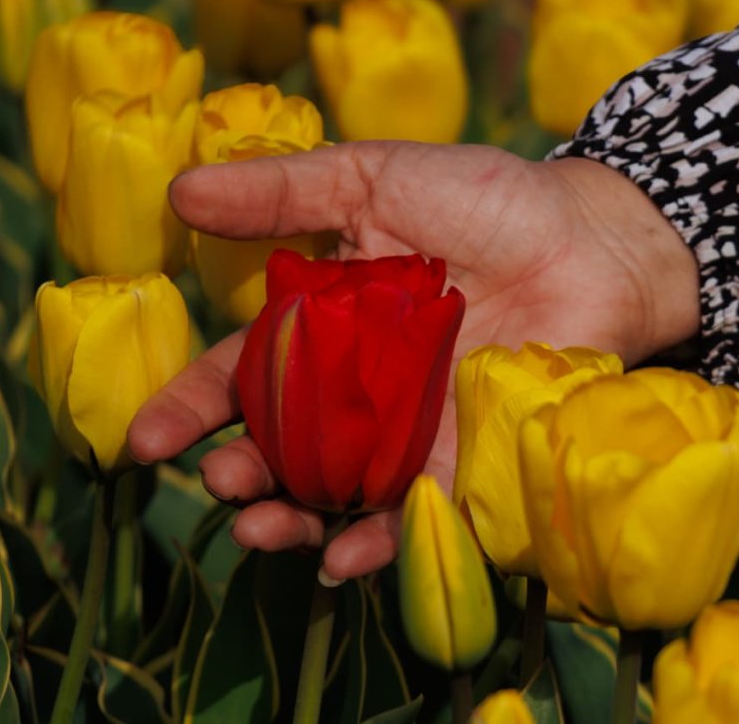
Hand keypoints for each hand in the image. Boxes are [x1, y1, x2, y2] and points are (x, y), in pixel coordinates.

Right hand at [127, 141, 698, 580]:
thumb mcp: (373, 179)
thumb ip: (281, 191)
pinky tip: (341, 559)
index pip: (242, 375)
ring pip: (333, 492)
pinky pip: (413, 514)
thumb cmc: (485, 200)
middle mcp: (356, 388)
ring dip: (290, 519)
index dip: (192, 406)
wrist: (592, 238)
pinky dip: (376, 543)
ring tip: (258, 527)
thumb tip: (180, 190)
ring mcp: (409, 430)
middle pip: (280, 447)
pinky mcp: (464, 461)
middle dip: (239, 472)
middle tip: (217, 482)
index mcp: (323, 326)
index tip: (146, 438)